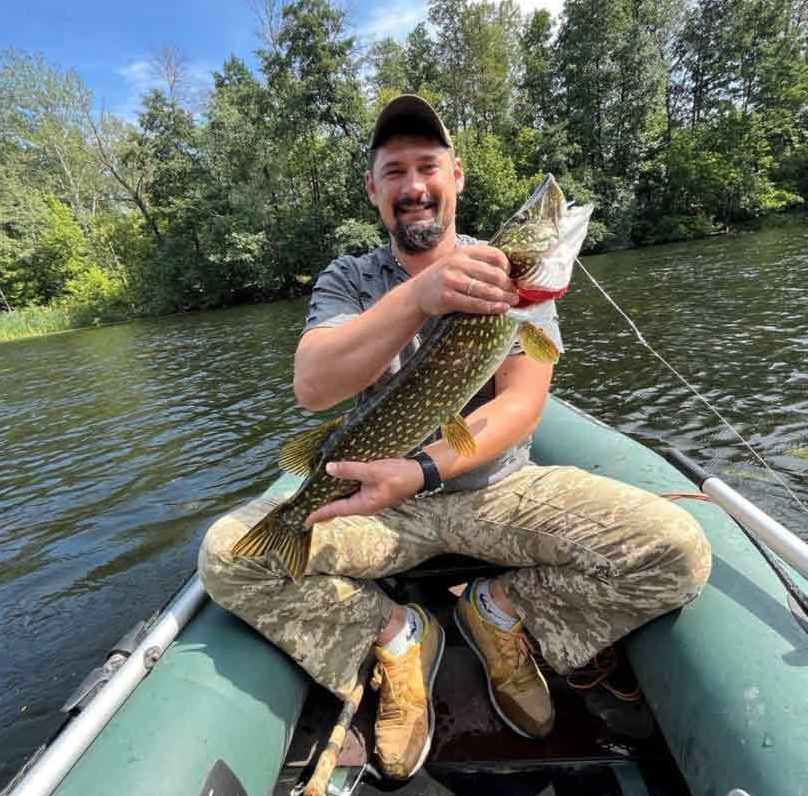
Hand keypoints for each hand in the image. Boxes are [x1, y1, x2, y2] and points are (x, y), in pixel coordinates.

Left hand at [304, 458, 423, 525]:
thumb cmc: (399, 475)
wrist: (420, 473)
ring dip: (331, 496)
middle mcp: (364, 504)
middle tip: (304, 506)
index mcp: (364, 504)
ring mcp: (369, 497)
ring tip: (315, 494)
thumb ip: (351, 470)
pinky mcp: (372, 489)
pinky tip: (335, 480)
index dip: (319, 514)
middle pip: (338, 507)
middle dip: (322, 506)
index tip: (304, 520)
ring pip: (345, 498)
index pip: (335, 510)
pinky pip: (352, 491)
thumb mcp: (373, 471)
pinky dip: (341, 487)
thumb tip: (329, 468)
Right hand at [409, 245, 518, 316]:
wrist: (417, 293)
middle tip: (515, 294)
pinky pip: (475, 304)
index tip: (511, 277)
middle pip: (494, 274)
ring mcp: (452, 280)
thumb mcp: (458, 262)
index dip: (508, 267)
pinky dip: (491, 307)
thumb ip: (478, 264)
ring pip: (487, 290)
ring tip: (512, 302)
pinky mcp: (447, 297)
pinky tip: (501, 309)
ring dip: (504, 298)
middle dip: (508, 286)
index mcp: (464, 252)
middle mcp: (457, 263)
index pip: (495, 255)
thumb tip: (509, 275)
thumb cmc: (443, 278)